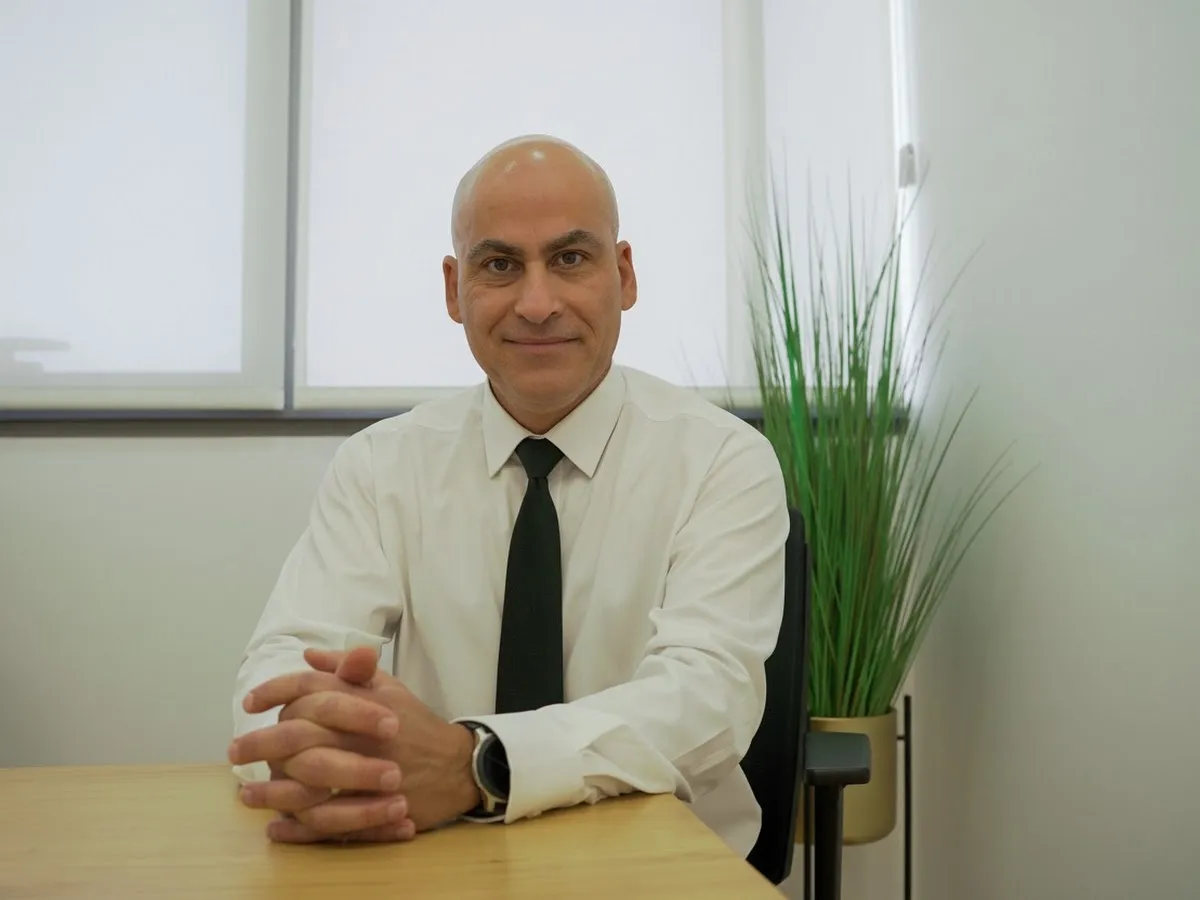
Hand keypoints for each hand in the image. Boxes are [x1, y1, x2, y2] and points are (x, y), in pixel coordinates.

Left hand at [231, 647, 479, 840]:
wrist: (457, 766)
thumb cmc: (416, 725)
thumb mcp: (389, 688)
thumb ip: (350, 671)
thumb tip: (309, 657)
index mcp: (364, 701)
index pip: (312, 688)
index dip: (277, 691)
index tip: (251, 703)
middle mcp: (362, 734)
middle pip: (300, 735)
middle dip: (261, 743)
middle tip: (234, 751)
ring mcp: (367, 773)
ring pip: (308, 781)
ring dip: (272, 791)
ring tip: (247, 796)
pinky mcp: (373, 809)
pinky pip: (328, 821)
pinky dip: (299, 827)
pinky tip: (276, 827)